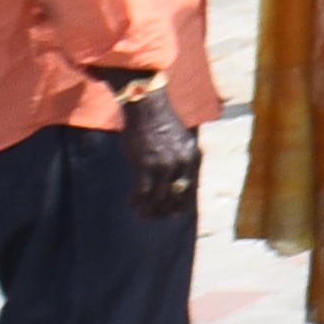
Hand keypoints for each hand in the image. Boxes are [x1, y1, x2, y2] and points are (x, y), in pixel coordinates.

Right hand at [116, 84, 199, 218]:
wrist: (147, 107)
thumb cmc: (160, 124)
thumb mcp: (180, 141)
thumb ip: (181, 159)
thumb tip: (177, 182)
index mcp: (192, 157)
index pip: (190, 190)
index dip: (180, 205)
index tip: (171, 214)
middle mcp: (182, 163)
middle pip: (175, 197)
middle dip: (163, 211)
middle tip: (151, 216)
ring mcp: (164, 164)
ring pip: (158, 198)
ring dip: (148, 210)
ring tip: (140, 213)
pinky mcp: (145, 164)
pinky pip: (142, 192)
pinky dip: (136, 202)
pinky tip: (131, 205)